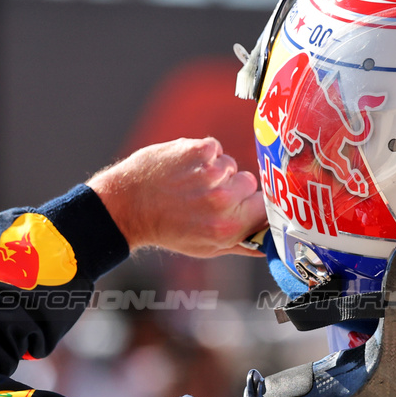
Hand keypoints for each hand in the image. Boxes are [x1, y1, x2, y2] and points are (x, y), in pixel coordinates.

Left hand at [88, 137, 267, 256]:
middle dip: (232, 187)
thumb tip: (269, 244)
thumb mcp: (205, 248)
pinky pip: (214, 148)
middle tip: (204, 196)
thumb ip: (241, 244)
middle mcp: (223, 201)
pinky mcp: (197, 150)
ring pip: (230, 164)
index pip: (266, 208)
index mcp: (230, 228)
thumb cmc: (166, 229)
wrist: (126, 206)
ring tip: (189, 183)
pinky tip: (182, 167)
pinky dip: (201, 154)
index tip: (239, 205)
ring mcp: (211, 174)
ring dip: (214, 171)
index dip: (252, 204)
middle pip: (249, 182)